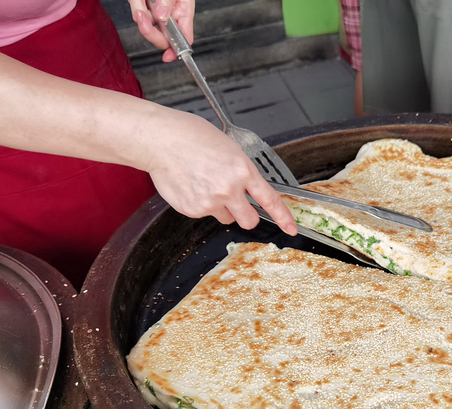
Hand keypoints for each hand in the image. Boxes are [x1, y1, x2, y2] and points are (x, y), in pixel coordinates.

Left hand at [129, 0, 194, 62]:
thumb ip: (168, 2)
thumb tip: (163, 17)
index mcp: (184, 12)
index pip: (184, 38)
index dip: (177, 50)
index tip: (169, 56)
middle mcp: (171, 15)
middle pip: (163, 38)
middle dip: (150, 32)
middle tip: (142, 19)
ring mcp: (157, 13)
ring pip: (147, 26)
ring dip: (140, 16)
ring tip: (140, 3)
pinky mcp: (145, 8)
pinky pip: (138, 14)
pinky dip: (136, 6)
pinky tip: (139, 1)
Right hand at [144, 110, 297, 235]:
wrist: (160, 140)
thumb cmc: (191, 137)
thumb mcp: (229, 148)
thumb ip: (241, 173)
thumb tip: (247, 189)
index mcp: (242, 170)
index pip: (269, 200)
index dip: (283, 217)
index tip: (291, 228)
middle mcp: (228, 190)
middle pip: (249, 220)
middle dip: (246, 215)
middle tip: (237, 204)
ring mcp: (210, 202)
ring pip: (225, 217)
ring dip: (220, 207)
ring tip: (205, 184)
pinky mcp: (192, 210)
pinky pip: (204, 214)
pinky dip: (200, 204)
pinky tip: (191, 185)